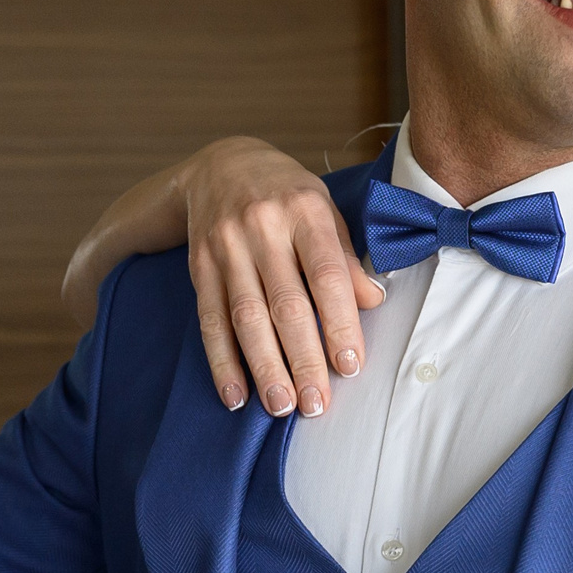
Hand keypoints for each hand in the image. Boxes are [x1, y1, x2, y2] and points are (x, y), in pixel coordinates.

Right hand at [177, 139, 386, 419]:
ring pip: (246, 316)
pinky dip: (221, 361)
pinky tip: (234, 394)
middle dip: (302, 359)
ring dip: (264, 367)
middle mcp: (263, 228)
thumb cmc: (288, 197)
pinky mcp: (200, 266)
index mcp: (305, 211)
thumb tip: (373, 301)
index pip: (326, 275)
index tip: (349, 366)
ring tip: (281, 406)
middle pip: (285, 304)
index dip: (339, 323)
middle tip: (316, 404)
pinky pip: (210, 319)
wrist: (221, 165)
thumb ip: (346, 259)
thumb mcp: (325, 211)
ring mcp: (226, 247)